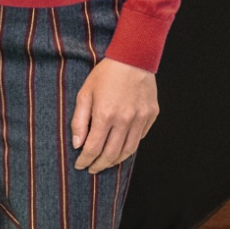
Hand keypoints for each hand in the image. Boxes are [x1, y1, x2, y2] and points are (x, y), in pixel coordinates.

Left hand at [70, 57, 158, 172]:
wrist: (133, 59)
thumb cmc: (105, 75)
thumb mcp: (85, 94)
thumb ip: (79, 120)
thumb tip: (78, 144)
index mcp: (105, 115)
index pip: (93, 148)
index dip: (85, 160)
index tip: (80, 165)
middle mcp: (125, 120)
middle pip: (111, 154)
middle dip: (99, 165)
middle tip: (92, 169)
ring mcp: (140, 119)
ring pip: (128, 150)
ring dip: (115, 160)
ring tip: (105, 163)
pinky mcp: (151, 115)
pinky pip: (139, 138)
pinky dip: (129, 146)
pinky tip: (120, 147)